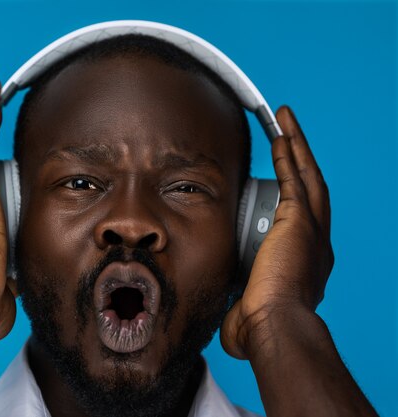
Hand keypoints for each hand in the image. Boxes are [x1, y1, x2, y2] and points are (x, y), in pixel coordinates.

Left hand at [221, 106, 333, 358]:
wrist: (273, 327)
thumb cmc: (260, 328)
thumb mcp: (249, 309)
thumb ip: (240, 303)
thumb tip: (228, 310)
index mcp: (305, 263)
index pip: (300, 221)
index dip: (294, 197)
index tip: (282, 182)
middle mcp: (316, 243)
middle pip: (311, 189)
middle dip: (300, 160)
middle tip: (288, 135)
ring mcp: (311, 230)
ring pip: (307, 176)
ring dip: (296, 146)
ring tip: (284, 121)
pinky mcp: (300, 221)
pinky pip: (294, 178)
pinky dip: (288, 155)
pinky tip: (280, 134)